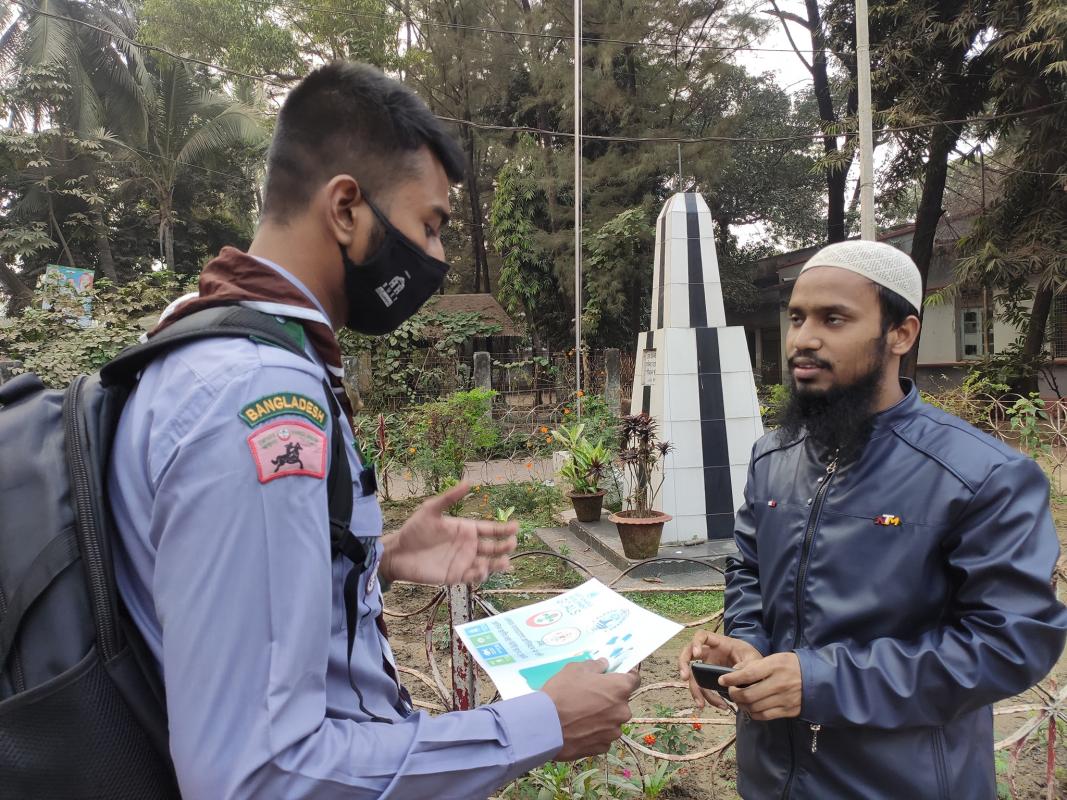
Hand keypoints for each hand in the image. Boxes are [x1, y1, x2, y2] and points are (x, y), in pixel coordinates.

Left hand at [381, 481, 516, 585]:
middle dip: (505, 546)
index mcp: (466, 529)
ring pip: (487, 564)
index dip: (504, 529)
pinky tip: (482, 570)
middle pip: (493, 547)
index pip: (490, 529)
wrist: (398, 553)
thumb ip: (450, 498)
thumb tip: (468, 482)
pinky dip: (481, 575)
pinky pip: (473, 577)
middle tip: (511, 544)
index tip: (516, 527)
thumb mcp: (431, 510)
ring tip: (504, 562)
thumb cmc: (414, 530)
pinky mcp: (456, 576)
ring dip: (498, 564)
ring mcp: (463, 561)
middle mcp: (468, 546)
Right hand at [542, 659, 638, 761]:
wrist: (545, 725)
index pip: (634, 679)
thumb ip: (594, 666)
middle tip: (589, 697)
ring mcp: (614, 731)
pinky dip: (595, 732)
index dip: (625, 676)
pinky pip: (603, 736)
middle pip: (621, 701)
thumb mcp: (575, 669)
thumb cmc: (561, 692)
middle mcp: (622, 711)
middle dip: (609, 698)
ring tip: (581, 716)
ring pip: (612, 720)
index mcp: (620, 688)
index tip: (614, 676)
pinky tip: (579, 729)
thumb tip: (604, 665)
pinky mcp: (602, 747)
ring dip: (602, 717)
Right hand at [678, 631, 761, 710]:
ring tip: (702, 704)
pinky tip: (719, 705)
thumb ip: (745, 666)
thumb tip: (731, 677)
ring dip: (695, 690)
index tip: (696, 654)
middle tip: (685, 677)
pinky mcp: (709, 678)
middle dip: (683, 665)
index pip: (702, 636)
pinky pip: (702, 687)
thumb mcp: (753, 659)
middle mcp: (709, 653)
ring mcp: (707, 665)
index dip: (696, 642)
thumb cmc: (753, 659)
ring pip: (694, 675)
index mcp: (719, 643)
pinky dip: (707, 697)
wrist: (758, 670)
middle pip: (688, 653)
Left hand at [720, 652, 802, 720]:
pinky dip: (753, 713)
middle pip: (748, 694)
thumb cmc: (793, 666)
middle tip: (731, 690)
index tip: (722, 679)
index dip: (732, 678)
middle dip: (734, 694)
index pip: (748, 674)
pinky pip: (765, 716)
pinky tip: (750, 708)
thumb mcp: (775, 658)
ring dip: (742, 705)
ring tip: (739, 699)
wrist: (820, 679)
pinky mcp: (788, 711)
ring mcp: (784, 699)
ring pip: (754, 707)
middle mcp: (779, 684)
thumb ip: (755, 665)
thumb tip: (735, 671)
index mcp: (775, 666)